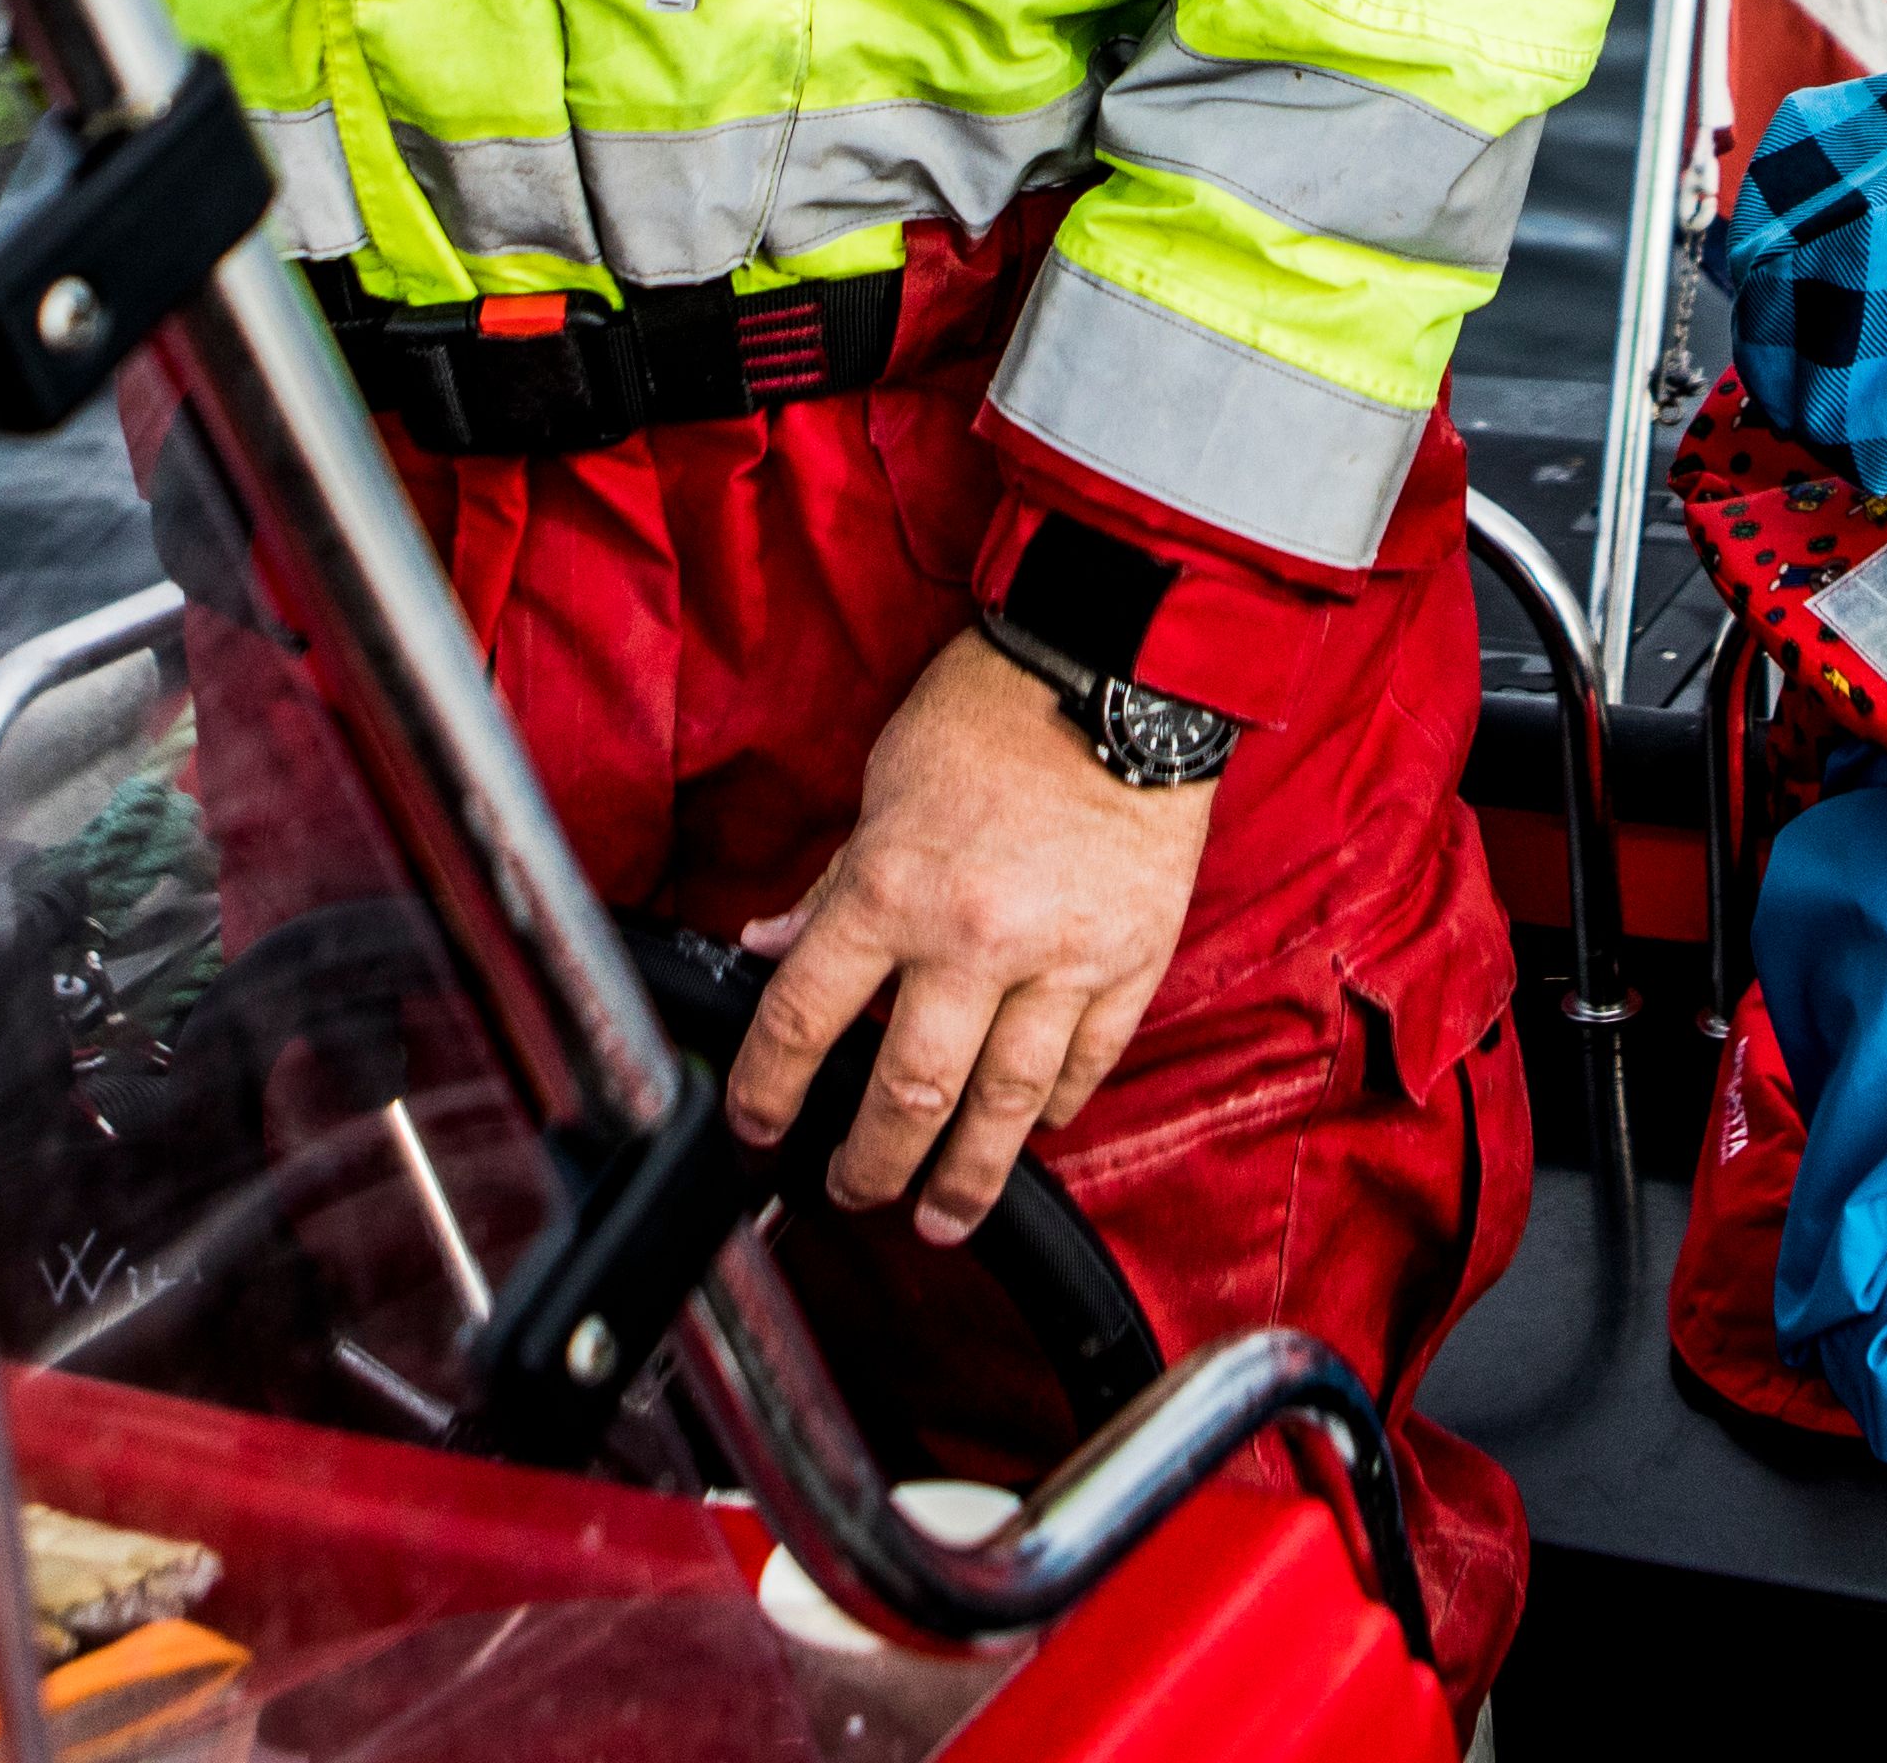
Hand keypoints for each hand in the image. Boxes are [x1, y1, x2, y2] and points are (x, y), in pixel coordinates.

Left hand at [728, 629, 1213, 1243]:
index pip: (804, 1020)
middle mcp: (971, 938)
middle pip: (906, 1094)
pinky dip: (1059, 1106)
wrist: (1118, 671)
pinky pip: (1089, 1061)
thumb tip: (771, 949)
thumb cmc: (993, 712)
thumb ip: (834, 881)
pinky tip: (1038, 1130)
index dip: (767, 1090)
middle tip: (850, 1190)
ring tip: (941, 1216)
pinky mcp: (1130, 960)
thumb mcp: (884, 785)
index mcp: (892, 889)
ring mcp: (1059, 958)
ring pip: (1004, 1104)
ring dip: (966, 1177)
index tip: (756, 1124)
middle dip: (868, 1163)